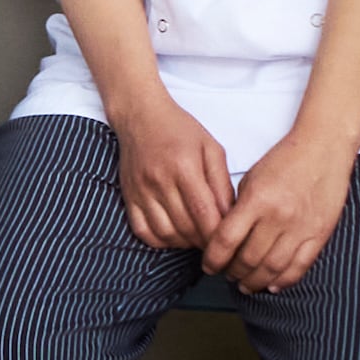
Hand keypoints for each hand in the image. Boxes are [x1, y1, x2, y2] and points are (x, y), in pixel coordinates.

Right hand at [109, 97, 234, 253]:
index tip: (231, 238)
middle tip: (218, 240)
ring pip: (165, 233)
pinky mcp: (128, 197)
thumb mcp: (211, 148)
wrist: (140, 116)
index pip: (204, 214)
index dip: (219, 234)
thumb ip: (222, 183)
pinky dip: (161, 240)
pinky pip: (143, 232)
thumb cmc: (180, 130)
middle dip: (206, 241)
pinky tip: (175, 233)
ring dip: (185, 242)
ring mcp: (140, 191)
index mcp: (184, 167)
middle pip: (186, 227)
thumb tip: (231, 216)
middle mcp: (159, 181)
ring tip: (198, 236)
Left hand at [204, 128, 353, 293]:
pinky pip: (300, 266)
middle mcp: (278, 216)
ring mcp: (301, 228)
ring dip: (256, 281)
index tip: (208, 265)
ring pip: (273, 268)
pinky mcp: (320, 234)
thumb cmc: (285, 160)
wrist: (324, 149)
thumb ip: (239, 209)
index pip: (227, 239)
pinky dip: (284, 280)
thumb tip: (225, 239)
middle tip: (226, 276)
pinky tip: (272, 285)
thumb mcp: (252, 178)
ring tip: (245, 285)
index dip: (214, 258)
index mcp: (257, 199)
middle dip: (233, 272)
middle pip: (249, 258)